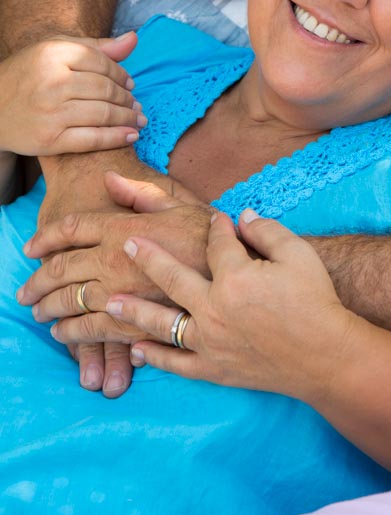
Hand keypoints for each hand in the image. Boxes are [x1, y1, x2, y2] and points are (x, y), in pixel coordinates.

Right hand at [0, 32, 143, 155]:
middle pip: (105, 89)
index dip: (122, 75)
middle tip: (137, 105)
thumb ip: (97, 47)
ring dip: (127, 118)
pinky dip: (116, 138)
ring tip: (137, 119)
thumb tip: (134, 39)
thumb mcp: (57, 51)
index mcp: (53, 54)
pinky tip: (131, 136)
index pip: (102, 63)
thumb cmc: (31, 76)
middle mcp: (52, 81)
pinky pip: (92, 139)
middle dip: (127, 98)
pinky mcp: (49, 139)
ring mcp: (50, 112)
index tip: (131, 84)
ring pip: (103, 113)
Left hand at [18, 173, 211, 396]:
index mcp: (125, 227)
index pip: (71, 229)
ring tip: (40, 314)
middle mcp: (116, 261)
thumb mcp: (180, 202)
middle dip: (38, 280)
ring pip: (71, 303)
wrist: (241, 276)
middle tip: (25, 290)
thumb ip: (140, 192)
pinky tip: (65, 335)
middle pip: (61, 269)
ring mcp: (123, 295)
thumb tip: (109, 179)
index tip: (31, 247)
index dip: (46, 237)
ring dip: (50, 309)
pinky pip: (93, 332)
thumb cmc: (213, 235)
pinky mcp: (135, 326)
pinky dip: (73, 335)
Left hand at [92, 210, 357, 402]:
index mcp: (234, 276)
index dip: (217, 227)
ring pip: (162, 323)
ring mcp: (210, 341)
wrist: (326, 356)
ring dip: (134, 310)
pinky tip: (136, 349)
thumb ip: (267, 230)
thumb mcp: (298, 254)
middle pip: (172, 277)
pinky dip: (154, 356)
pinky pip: (176, 363)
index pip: (216, 242)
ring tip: (111, 301)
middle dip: (149, 257)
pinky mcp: (214, 368)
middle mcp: (214, 308)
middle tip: (128, 244)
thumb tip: (243, 215)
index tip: (216, 218)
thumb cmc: (316, 300)